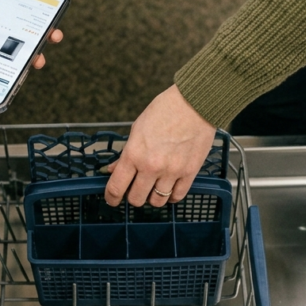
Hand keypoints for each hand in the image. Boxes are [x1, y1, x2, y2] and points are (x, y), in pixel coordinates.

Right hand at [0, 0, 63, 68]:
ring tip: (37, 59)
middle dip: (13, 64)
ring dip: (36, 56)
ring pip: (32, 46)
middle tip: (15, 71)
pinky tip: (54, 35)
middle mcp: (9, 27)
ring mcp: (28, 24)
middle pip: (10, 51)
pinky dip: (53, 36)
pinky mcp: (45, 18)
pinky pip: (50, 31)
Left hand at [104, 85, 216, 207]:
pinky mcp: (189, 173)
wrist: (194, 103)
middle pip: (136, 199)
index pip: (116, 187)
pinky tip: (169, 188)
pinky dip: (171, 196)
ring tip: (153, 188)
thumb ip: (126, 153)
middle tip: (135, 189)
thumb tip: (114, 169)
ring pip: (157, 202)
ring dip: (152, 198)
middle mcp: (151, 166)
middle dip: (133, 196)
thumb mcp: (137, 129)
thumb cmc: (164, 110)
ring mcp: (171, 171)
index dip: (111, 198)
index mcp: (134, 154)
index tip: (111, 200)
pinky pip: (177, 196)